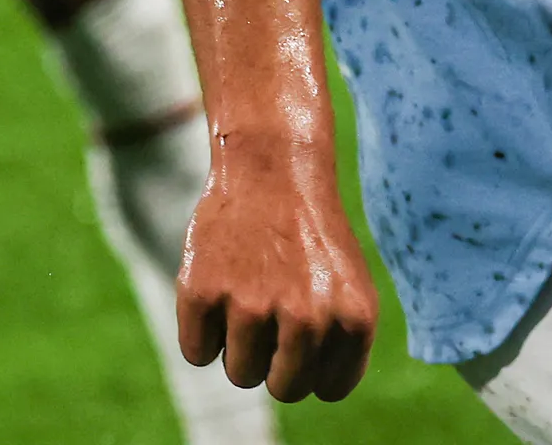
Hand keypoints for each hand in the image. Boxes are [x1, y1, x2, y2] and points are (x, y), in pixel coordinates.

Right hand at [177, 141, 378, 403]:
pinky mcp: (204, 293)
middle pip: (284, 388)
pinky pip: (198, 352)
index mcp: (353, 317)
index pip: (328, 388)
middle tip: (276, 304)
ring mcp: (253, 306)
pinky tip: (220, 279)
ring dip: (239, 341)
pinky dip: (202, 327)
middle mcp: (309, 317)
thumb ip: (340, 341)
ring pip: (241, 373)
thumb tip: (316, 389)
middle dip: (276, 358)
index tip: (308, 325)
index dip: (313, 362)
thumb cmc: (310, 232)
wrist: (274, 163)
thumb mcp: (348, 283)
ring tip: (251, 286)